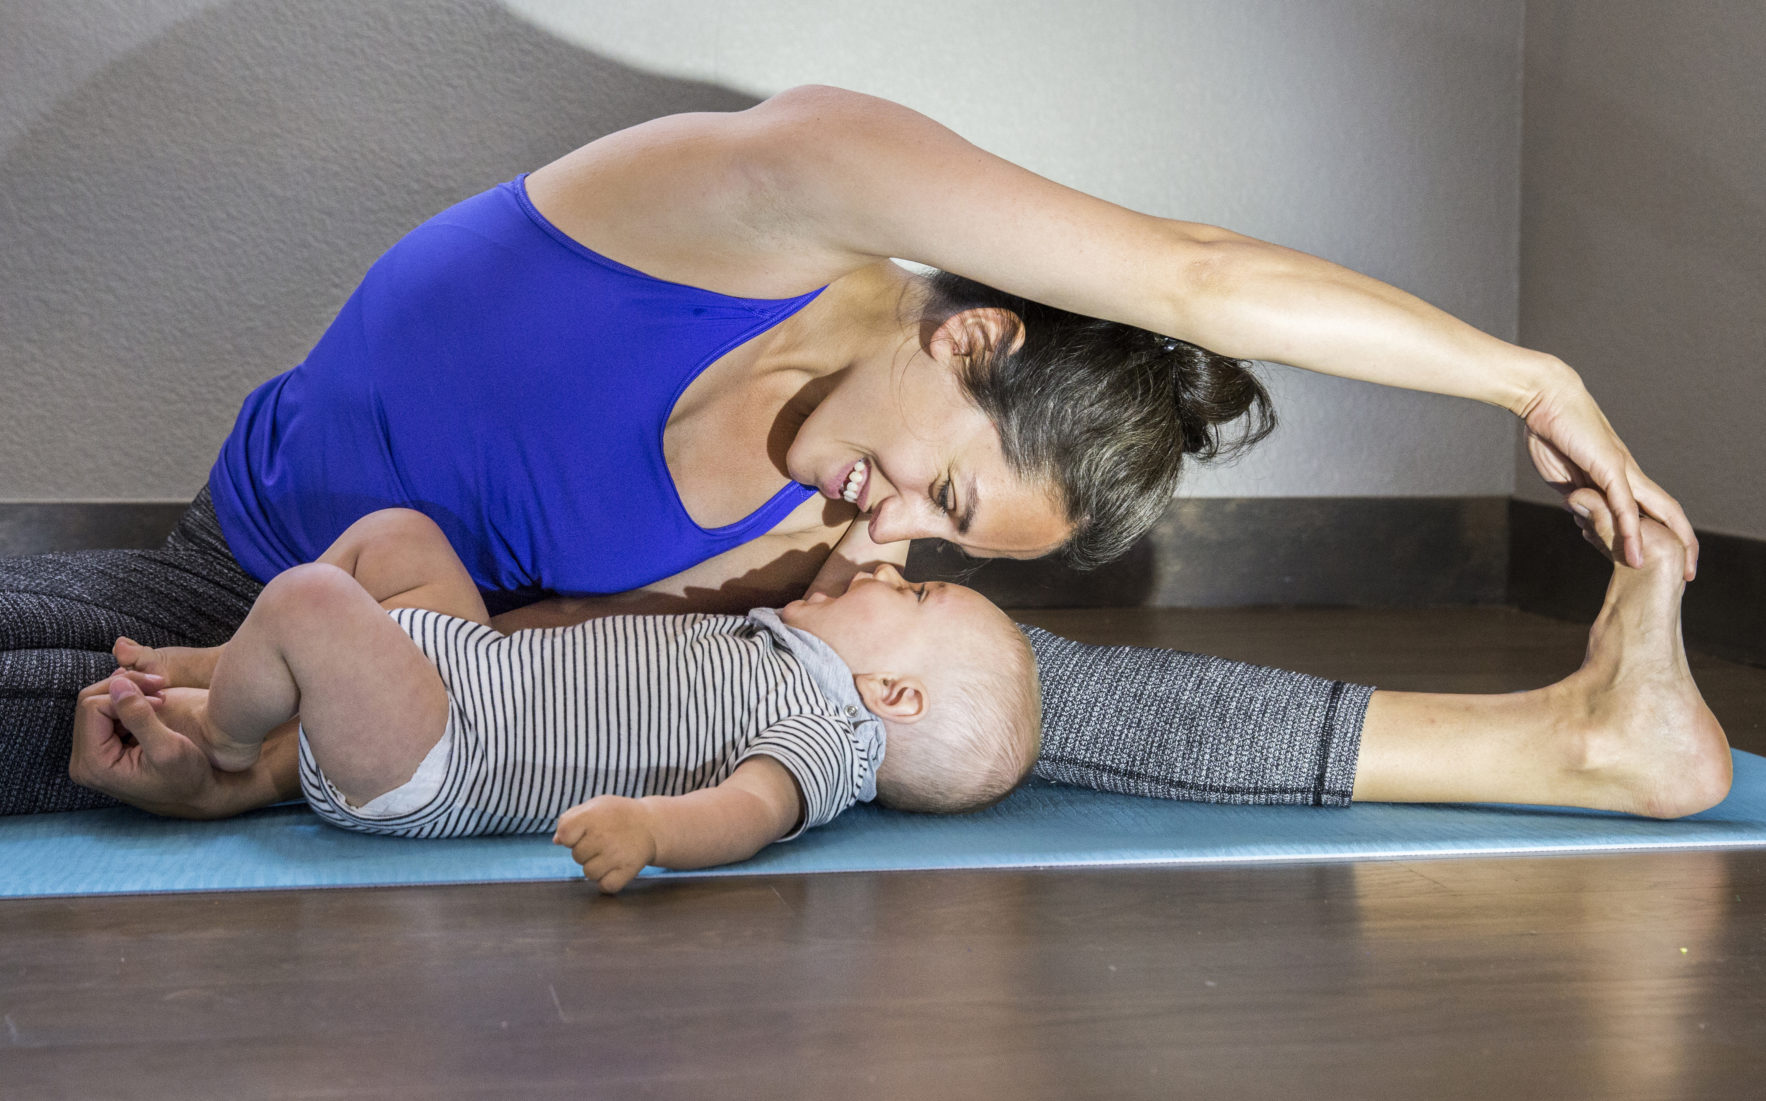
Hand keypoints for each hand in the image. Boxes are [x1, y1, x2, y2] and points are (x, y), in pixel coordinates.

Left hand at [69, 673, 215, 816]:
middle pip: (89, 704)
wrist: (198, 798)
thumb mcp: (169, 748)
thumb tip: (117, 683)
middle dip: (124, 688)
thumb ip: (140, 716)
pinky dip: (128, 704)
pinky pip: (105, 716)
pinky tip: (152, 705)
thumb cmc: (188, 778)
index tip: (161, 699)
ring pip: (96, 706)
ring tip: (160, 697)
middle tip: (160, 686)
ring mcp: (90, 757)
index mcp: (94, 764)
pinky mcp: (101, 752)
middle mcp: (83, 762)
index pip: (92, 708)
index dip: (126, 694)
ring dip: (128, 694)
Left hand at [553, 796, 658, 893]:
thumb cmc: (617, 815)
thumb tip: (557, 840)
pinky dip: (608, 881)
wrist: (651, 824)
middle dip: (586, 851)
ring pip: (589, 873)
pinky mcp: (628, 870)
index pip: (565, 833)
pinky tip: (615, 868)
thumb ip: (571, 818)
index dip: (570, 836)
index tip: (582, 833)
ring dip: (597, 867)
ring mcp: (616, 855)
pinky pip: (605, 886)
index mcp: (592, 816)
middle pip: (576, 856)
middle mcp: (603, 836)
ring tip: (609, 854)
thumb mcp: (595, 806)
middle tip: (602, 842)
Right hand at [1522, 367, 1697, 578]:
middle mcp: (1629, 473)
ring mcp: (1622, 469)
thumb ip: (1577, 497)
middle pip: (1669, 511)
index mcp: (1619, 476)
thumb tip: (1581, 515)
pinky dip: (1631, 531)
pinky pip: (1624, 506)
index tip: (1668, 558)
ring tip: (1678, 569)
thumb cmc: (1552, 431)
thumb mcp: (1564, 477)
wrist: (1545, 399)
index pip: (1652, 509)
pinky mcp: (1609, 467)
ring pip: (1658, 509)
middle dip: (1685, 542)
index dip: (1664, 533)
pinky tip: (1632, 553)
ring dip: (1672, 541)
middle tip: (1690, 572)